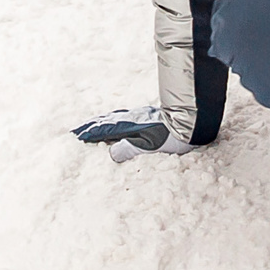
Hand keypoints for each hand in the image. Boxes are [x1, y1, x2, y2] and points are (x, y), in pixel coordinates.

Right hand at [72, 105, 202, 162]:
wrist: (194, 121)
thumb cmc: (175, 138)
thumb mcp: (151, 147)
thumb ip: (129, 149)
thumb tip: (110, 153)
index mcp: (130, 126)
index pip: (105, 130)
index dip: (90, 134)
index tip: (76, 137)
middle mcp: (132, 118)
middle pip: (106, 121)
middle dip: (90, 126)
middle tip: (76, 130)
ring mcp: (139, 115)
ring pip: (114, 117)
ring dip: (100, 121)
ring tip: (91, 124)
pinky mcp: (147, 115)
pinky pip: (123, 115)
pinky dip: (112, 118)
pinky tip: (116, 120)